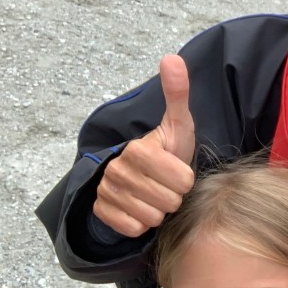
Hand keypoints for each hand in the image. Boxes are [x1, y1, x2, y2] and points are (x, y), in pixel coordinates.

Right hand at [93, 54, 196, 236]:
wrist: (142, 177)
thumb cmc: (167, 152)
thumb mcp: (178, 125)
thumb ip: (177, 95)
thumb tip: (172, 58)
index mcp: (138, 149)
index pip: (181, 179)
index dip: (186, 179)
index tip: (179, 172)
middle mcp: (116, 169)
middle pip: (168, 201)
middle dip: (173, 196)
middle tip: (168, 185)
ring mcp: (106, 191)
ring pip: (152, 217)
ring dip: (159, 210)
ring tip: (156, 195)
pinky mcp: (101, 212)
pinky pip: (133, 229)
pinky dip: (142, 224)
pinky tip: (141, 208)